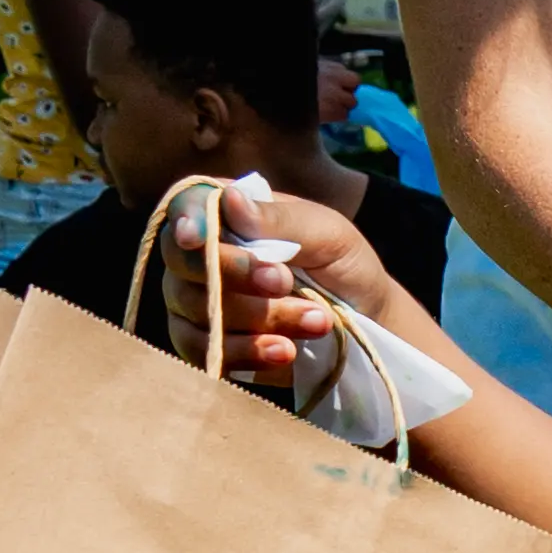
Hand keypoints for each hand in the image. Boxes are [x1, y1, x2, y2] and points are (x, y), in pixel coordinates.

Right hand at [188, 175, 389, 399]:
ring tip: (317, 320)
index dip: (187, 220)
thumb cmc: (342, 265)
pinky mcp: (211, 348)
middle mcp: (201, 257)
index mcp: (226, 216)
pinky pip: (207, 354)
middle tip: (284, 281)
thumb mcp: (326, 232)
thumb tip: (229, 198)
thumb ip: (278, 218)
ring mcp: (199, 304)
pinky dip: (248, 352)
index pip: (187, 207)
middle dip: (235, 275)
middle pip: (184, 263)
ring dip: (259, 318)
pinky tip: (285, 350)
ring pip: (200, 311)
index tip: (198, 237)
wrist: (367, 322)